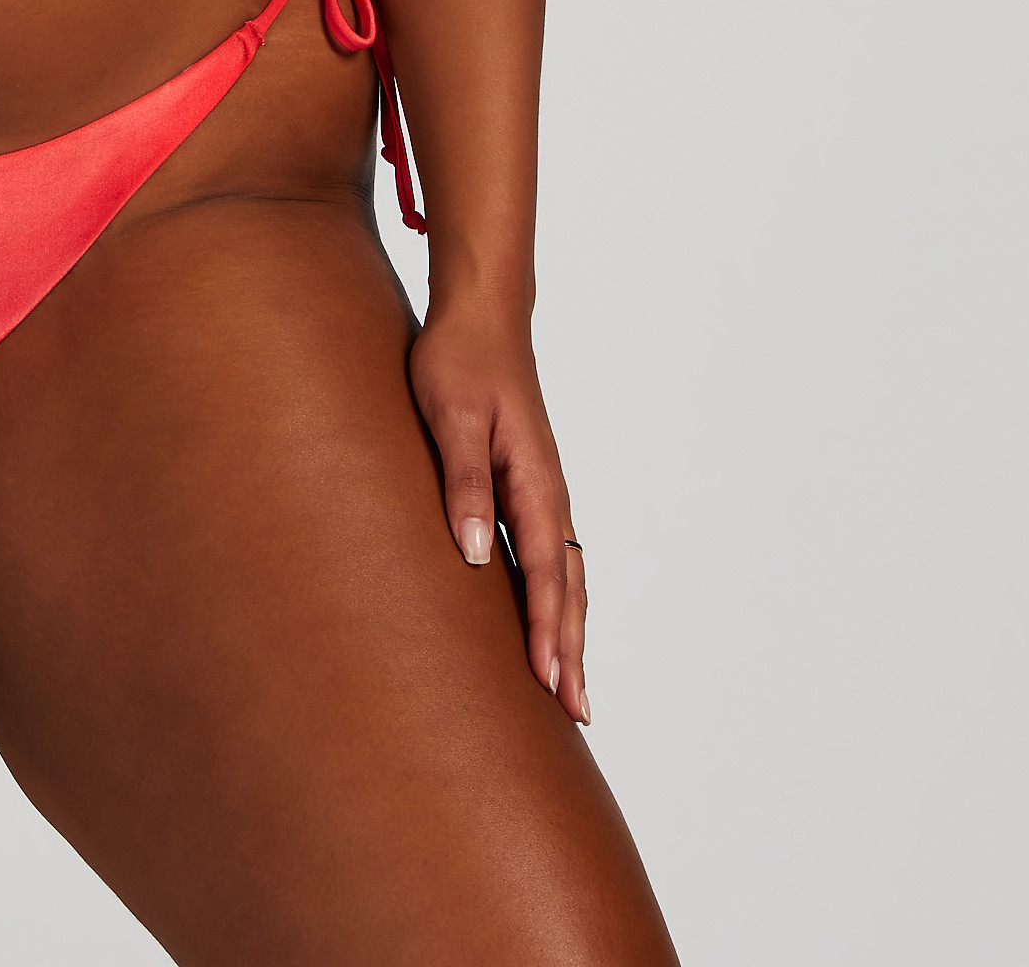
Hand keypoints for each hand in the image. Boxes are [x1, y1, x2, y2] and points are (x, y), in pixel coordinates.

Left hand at [407, 300, 588, 724]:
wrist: (480, 316)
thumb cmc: (459, 362)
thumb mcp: (452, 417)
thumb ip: (464, 482)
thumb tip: (473, 555)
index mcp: (534, 480)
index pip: (544, 570)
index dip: (547, 629)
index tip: (550, 681)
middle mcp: (548, 493)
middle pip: (568, 584)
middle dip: (571, 648)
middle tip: (576, 712)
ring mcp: (542, 491)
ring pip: (565, 574)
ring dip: (569, 630)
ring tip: (569, 689)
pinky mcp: (526, 486)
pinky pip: (549, 555)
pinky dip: (556, 598)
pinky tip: (545, 622)